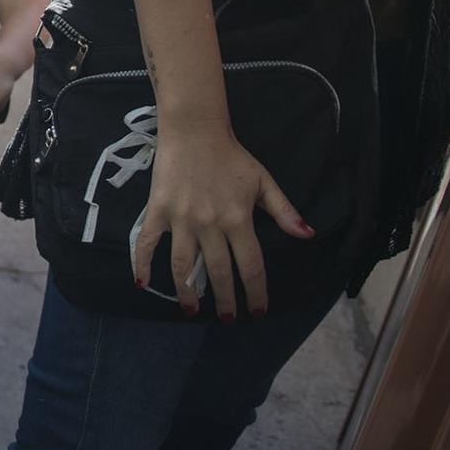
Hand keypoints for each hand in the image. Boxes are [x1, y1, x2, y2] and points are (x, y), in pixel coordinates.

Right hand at [132, 120, 314, 318]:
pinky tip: (143, 284)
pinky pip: (147, 242)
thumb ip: (284, 211)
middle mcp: (209, 225)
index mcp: (237, 219)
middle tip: (228, 319)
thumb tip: (307, 235)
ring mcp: (180, 219)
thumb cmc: (232, 157)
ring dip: (187, 292)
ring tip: (192, 311)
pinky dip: (143, 264)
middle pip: (217, 272)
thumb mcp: (264, 182)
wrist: (195, 130)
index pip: (250, 266)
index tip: (256, 311)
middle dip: (225, 300)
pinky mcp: (158, 211)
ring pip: (182, 265)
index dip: (255, 292)